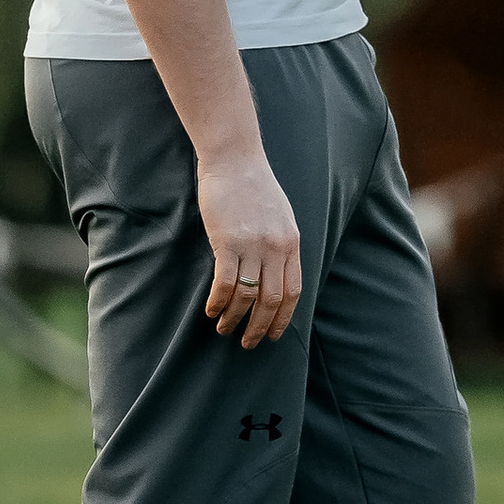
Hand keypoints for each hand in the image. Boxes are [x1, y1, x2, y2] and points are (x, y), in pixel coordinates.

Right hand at [196, 146, 302, 346]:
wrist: (235, 159)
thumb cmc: (255, 186)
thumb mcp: (281, 216)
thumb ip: (281, 244)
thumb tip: (275, 274)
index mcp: (291, 243)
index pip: (292, 291)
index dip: (282, 318)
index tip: (273, 335)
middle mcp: (276, 247)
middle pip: (272, 300)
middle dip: (260, 327)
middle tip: (248, 343)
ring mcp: (252, 245)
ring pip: (247, 296)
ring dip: (235, 319)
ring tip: (224, 329)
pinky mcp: (227, 241)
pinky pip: (225, 282)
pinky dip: (218, 302)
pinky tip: (211, 310)